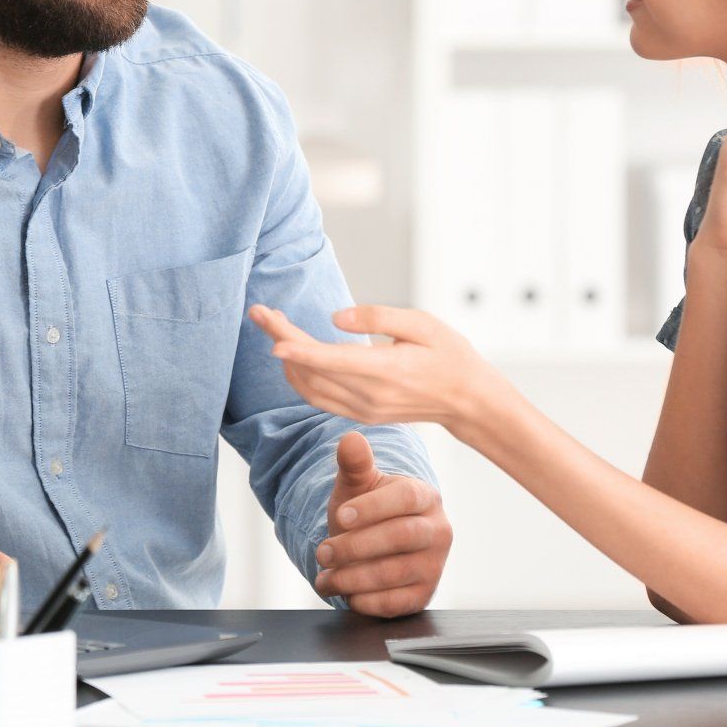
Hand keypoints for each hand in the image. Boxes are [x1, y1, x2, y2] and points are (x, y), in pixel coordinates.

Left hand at [248, 303, 503, 431]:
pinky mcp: (361, 414)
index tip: (272, 337)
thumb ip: (378, 317)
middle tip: (258, 312)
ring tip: (272, 325)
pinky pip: (319, 397)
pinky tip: (293, 352)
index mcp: (386, 371)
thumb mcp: (423, 324)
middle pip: (312, 370)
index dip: (299, 349)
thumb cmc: (449, 355)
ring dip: (286, 358)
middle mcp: (369, 396)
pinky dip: (300, 375)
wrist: (467, 401)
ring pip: (309, 388)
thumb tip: (336, 316)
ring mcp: (363, 409)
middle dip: (281, 339)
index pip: (332, 362)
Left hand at [315, 431, 451, 616]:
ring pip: (394, 573)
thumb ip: (354, 463)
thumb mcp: (357, 485)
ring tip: (324, 576)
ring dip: (352, 578)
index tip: (341, 515)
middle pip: (401, 537)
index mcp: (425, 497)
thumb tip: (350, 439)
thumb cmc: (366, 511)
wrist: (375, 547)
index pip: (406, 498)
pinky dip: (364, 601)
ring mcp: (434, 566)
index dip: (372, 507)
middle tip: (322, 552)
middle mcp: (438, 531)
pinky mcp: (423, 595)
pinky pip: (395, 604)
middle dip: (355, 546)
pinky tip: (343, 594)